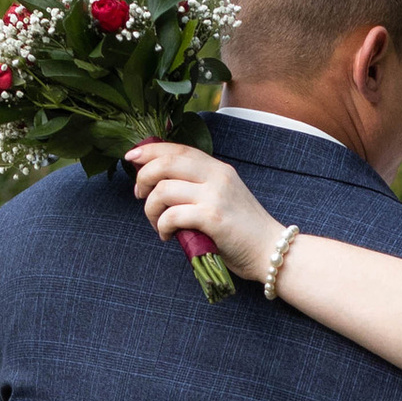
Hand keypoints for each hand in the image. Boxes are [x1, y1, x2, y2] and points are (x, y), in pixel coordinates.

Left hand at [128, 140, 283, 281]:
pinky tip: (167, 235)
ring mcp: (215, 196)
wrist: (270, 251)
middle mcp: (217, 177)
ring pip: (164, 190)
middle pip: (167, 163)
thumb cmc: (241, 230)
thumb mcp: (222, 197)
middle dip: (143, 176)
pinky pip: (172, 215)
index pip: (179, 149)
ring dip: (150, 208)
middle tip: (139, 194)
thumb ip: (197, 186)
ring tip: (156, 223)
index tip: (131, 158)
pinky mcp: (213, 218)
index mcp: (218, 169)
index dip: (151, 150)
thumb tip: (157, 183)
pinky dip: (162, 226)